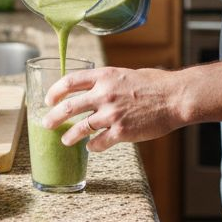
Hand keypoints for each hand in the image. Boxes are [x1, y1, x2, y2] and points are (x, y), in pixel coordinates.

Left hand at [41, 67, 181, 151]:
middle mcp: (104, 94)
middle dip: (53, 117)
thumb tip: (95, 89)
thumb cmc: (155, 84)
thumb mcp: (126, 73)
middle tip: (46, 124)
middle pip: (68, 106)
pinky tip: (91, 147)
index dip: (55, 91)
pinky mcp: (121, 131)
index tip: (49, 100)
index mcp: (104, 76)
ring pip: (80, 128)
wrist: (175, 97)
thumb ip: (108, 81)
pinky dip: (92, 146)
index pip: (70, 81)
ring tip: (65, 140)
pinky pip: (98, 142)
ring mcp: (111, 114)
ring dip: (69, 136)